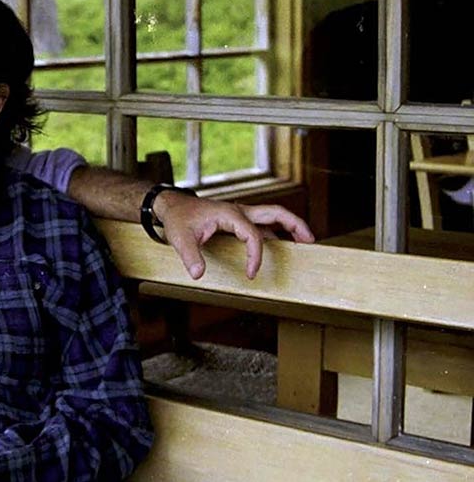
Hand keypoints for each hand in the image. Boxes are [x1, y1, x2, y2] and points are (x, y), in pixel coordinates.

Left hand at [154, 192, 314, 279]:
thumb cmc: (178, 219)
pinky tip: (280, 247)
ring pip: (272, 217)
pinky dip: (275, 234)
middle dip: (295, 225)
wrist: (172, 206)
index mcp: (229, 213)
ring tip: (305, 243)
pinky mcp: (238, 220)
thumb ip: (190, 256)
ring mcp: (240, 215)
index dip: (255, 256)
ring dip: (289, 228)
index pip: (252, 235)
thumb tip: (198, 274)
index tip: (251, 274)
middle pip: (275, 213)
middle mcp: (239, 211)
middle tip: (310, 240)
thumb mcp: (180, 238)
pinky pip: (262, 226)